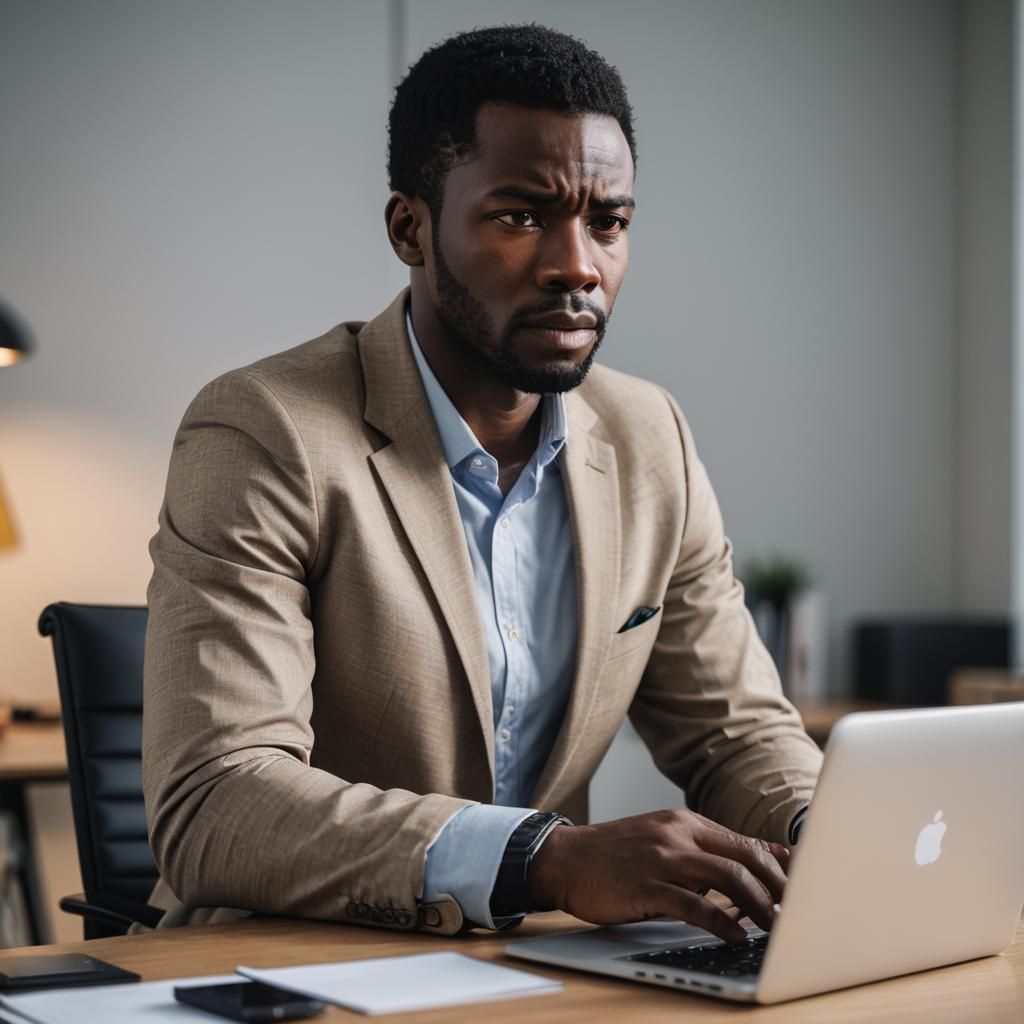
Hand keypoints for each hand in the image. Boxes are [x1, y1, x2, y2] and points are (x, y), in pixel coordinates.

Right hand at [529, 809, 788, 943]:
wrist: (565, 858)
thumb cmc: (616, 855)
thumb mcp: (663, 841)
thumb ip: (703, 852)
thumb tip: (749, 869)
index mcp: (685, 823)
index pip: (746, 842)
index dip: (782, 867)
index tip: (809, 888)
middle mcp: (678, 835)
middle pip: (745, 857)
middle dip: (779, 887)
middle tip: (800, 913)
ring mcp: (662, 859)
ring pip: (727, 878)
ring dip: (759, 906)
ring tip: (776, 928)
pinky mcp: (646, 886)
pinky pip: (694, 905)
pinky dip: (722, 923)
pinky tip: (736, 937)